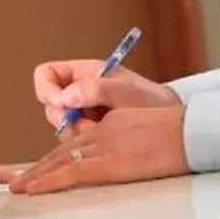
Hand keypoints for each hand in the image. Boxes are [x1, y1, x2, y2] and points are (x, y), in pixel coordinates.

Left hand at [12, 105, 188, 195]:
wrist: (193, 132)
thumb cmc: (182, 136)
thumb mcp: (150, 132)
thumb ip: (131, 144)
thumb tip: (126, 160)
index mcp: (113, 124)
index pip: (77, 142)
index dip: (57, 157)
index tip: (43, 169)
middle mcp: (103, 132)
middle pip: (63, 151)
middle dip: (39, 167)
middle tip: (19, 180)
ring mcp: (104, 146)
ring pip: (61, 161)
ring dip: (37, 176)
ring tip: (19, 188)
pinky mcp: (110, 163)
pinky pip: (71, 172)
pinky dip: (49, 181)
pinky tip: (33, 189)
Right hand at [31, 57, 176, 129]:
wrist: (173, 126)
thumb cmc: (153, 103)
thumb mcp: (127, 92)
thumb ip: (97, 89)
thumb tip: (65, 96)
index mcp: (83, 74)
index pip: (46, 74)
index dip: (47, 89)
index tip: (62, 104)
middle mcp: (78, 93)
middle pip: (49, 104)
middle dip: (63, 118)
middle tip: (86, 125)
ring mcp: (82, 114)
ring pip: (60, 126)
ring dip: (74, 133)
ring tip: (100, 132)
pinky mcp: (89, 134)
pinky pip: (72, 141)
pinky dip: (81, 145)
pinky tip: (101, 142)